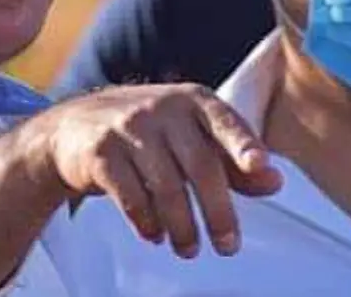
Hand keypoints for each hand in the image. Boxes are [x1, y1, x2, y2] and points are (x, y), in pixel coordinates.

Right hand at [41, 83, 282, 258]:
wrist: (74, 126)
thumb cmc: (148, 133)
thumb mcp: (191, 136)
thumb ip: (232, 160)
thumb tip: (275, 182)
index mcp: (192, 100)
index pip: (224, 121)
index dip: (243, 144)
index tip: (261, 165)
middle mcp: (162, 108)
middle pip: (200, 166)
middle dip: (218, 212)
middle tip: (228, 246)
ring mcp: (129, 128)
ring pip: (167, 187)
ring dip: (182, 227)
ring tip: (189, 249)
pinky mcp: (101, 152)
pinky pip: (131, 196)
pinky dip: (147, 222)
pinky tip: (155, 236)